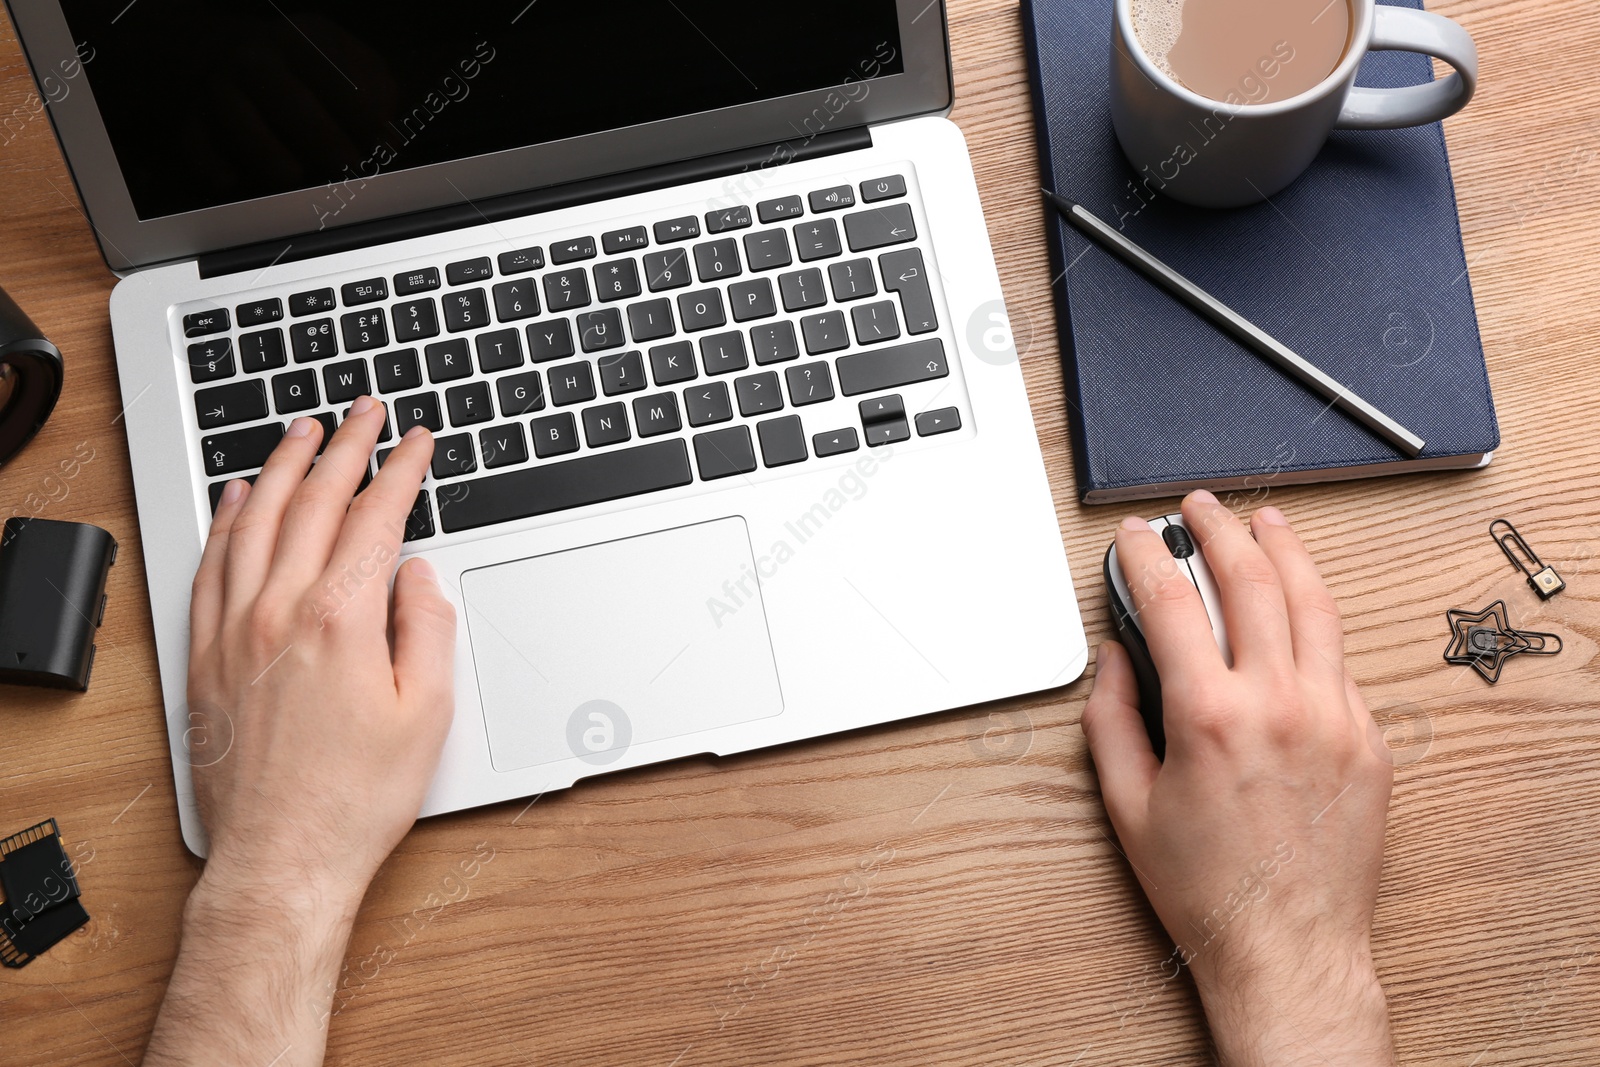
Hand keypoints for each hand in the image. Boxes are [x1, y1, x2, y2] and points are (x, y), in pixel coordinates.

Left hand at [149, 401, 455, 1066]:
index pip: (375, 519)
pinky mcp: (205, 656)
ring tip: (304, 431)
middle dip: (345, 447)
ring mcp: (233, 631)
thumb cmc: (357, 797)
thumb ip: (428, 628)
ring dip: (283, 467)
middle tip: (364, 410)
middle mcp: (279, 613)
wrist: (283, 858)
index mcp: (341, 621)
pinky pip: (211, 565)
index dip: (401, 471)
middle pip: (313, 504)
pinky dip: (227, 521)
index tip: (418, 442)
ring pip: (256, 523)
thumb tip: (418, 576)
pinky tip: (238, 497)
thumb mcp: (427, 713)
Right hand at [1081, 492, 1395, 1065]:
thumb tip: (1117, 657)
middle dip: (1220, 530)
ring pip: (1313, 603)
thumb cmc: (1205, 886)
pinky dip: (1315, 617)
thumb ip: (1112, 717)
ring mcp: (1334, 717)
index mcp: (1211, 717)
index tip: (1135, 536)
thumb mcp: (1126, 803)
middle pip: (1252, 580)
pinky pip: (1339, 657)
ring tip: (1266, 522)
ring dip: (1285, 551)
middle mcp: (1279, 704)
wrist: (1286, 944)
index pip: (1173, 603)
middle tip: (1201, 508)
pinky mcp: (1368, 738)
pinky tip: (1300, 604)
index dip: (1147, 556)